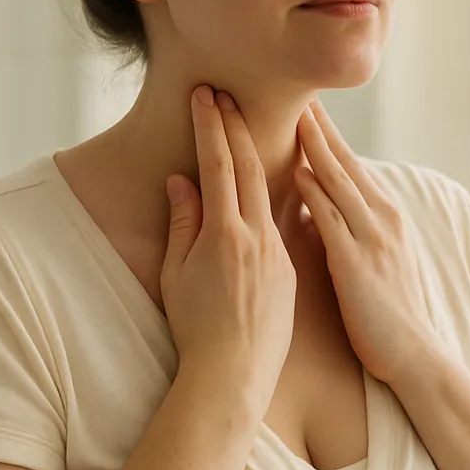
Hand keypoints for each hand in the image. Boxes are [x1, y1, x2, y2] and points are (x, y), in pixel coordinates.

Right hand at [161, 86, 296, 405]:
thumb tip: (183, 181)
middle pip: (250, 168)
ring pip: (272, 192)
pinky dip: (278, 193)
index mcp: (225, 234)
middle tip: (228, 93)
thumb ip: (183, 224)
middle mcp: (258, 237)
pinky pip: (284, 221)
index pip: (218, 165)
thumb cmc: (195, 329)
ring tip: (257, 123)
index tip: (205, 94)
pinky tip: (283, 176)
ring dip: (264, 154)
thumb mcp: (176, 274)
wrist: (234, 376)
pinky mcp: (293, 270)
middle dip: (237, 127)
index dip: (211, 126)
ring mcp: (280, 252)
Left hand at [294, 99, 442, 385]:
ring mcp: (373, 237)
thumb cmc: (388, 314)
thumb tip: (318, 205)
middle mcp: (382, 216)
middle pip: (343, 159)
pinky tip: (297, 172)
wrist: (415, 353)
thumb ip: (349, 229)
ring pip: (338, 180)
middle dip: (317, 124)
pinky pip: (334, 219)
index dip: (325, 132)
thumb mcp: (374, 260)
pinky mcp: (359, 262)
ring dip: (311, 146)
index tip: (303, 103)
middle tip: (290, 89)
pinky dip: (316, 193)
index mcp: (385, 214)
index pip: (349, 163)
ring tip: (287, 114)